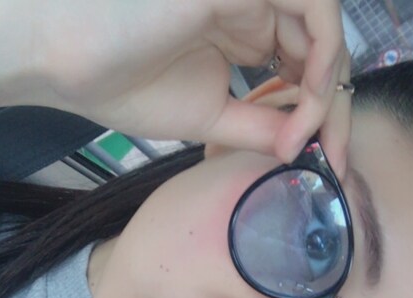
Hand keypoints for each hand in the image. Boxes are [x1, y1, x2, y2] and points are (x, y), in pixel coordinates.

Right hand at [36, 0, 350, 171]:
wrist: (74, 61)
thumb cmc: (126, 87)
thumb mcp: (209, 120)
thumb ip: (258, 127)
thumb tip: (303, 145)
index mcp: (246, 41)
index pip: (305, 74)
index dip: (323, 118)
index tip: (325, 167)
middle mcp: (258, 14)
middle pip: (325, 55)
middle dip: (337, 110)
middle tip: (333, 160)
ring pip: (327, 32)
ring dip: (334, 89)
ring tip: (319, 139)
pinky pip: (314, 9)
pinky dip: (325, 55)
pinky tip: (311, 99)